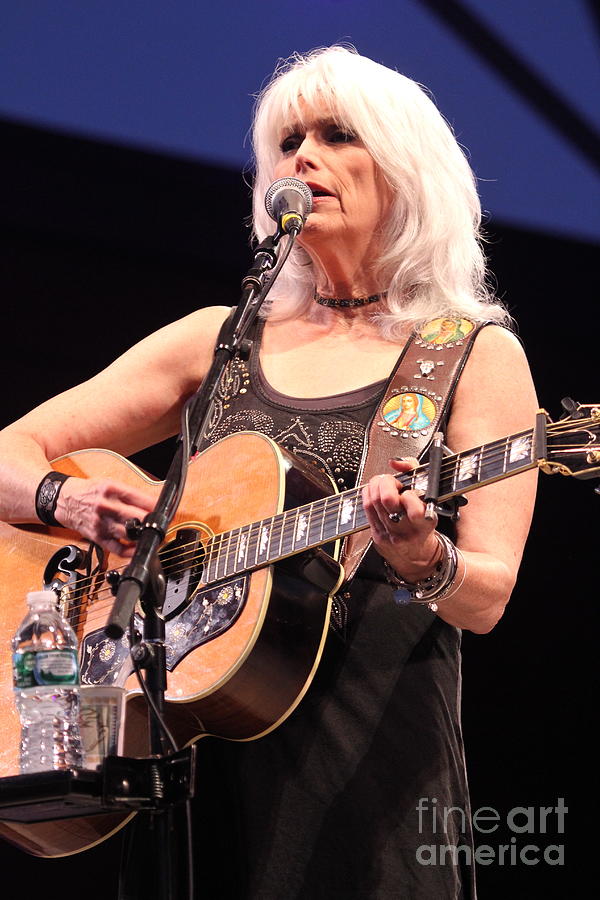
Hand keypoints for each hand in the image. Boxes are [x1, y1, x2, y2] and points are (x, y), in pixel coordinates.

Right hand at [55, 477, 155, 556]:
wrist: (63, 500)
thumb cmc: (89, 491)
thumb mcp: (109, 483)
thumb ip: (130, 494)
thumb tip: (153, 504)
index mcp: (112, 489)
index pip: (141, 499)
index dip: (157, 507)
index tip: (166, 511)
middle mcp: (106, 507)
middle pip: (137, 518)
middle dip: (153, 523)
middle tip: (163, 525)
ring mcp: (102, 523)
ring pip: (129, 535)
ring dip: (144, 538)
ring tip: (154, 537)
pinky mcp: (98, 537)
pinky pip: (118, 549)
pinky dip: (131, 551)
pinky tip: (139, 548)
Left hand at [361, 458, 439, 581]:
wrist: (417, 555)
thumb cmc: (423, 521)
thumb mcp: (429, 496)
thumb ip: (414, 471)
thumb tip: (395, 462)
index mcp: (425, 522)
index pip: (415, 508)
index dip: (409, 495)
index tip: (409, 492)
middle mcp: (407, 531)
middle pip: (387, 500)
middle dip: (387, 483)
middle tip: (392, 482)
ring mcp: (390, 535)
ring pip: (373, 502)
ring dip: (376, 486)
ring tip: (384, 484)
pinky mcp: (377, 536)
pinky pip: (366, 509)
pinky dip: (369, 495)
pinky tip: (375, 492)